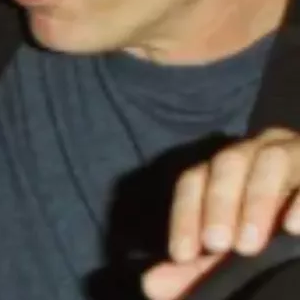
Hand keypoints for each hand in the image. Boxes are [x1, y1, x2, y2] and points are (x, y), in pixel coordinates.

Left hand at [142, 128, 299, 299]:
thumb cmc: (266, 229)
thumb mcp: (231, 249)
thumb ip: (195, 267)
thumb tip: (151, 284)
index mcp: (222, 170)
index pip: (193, 181)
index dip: (184, 216)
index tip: (182, 255)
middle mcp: (252, 153)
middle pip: (227, 163)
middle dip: (219, 204)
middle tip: (217, 246)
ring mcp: (290, 153)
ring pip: (268, 160)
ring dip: (256, 201)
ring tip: (249, 244)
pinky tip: (293, 227)